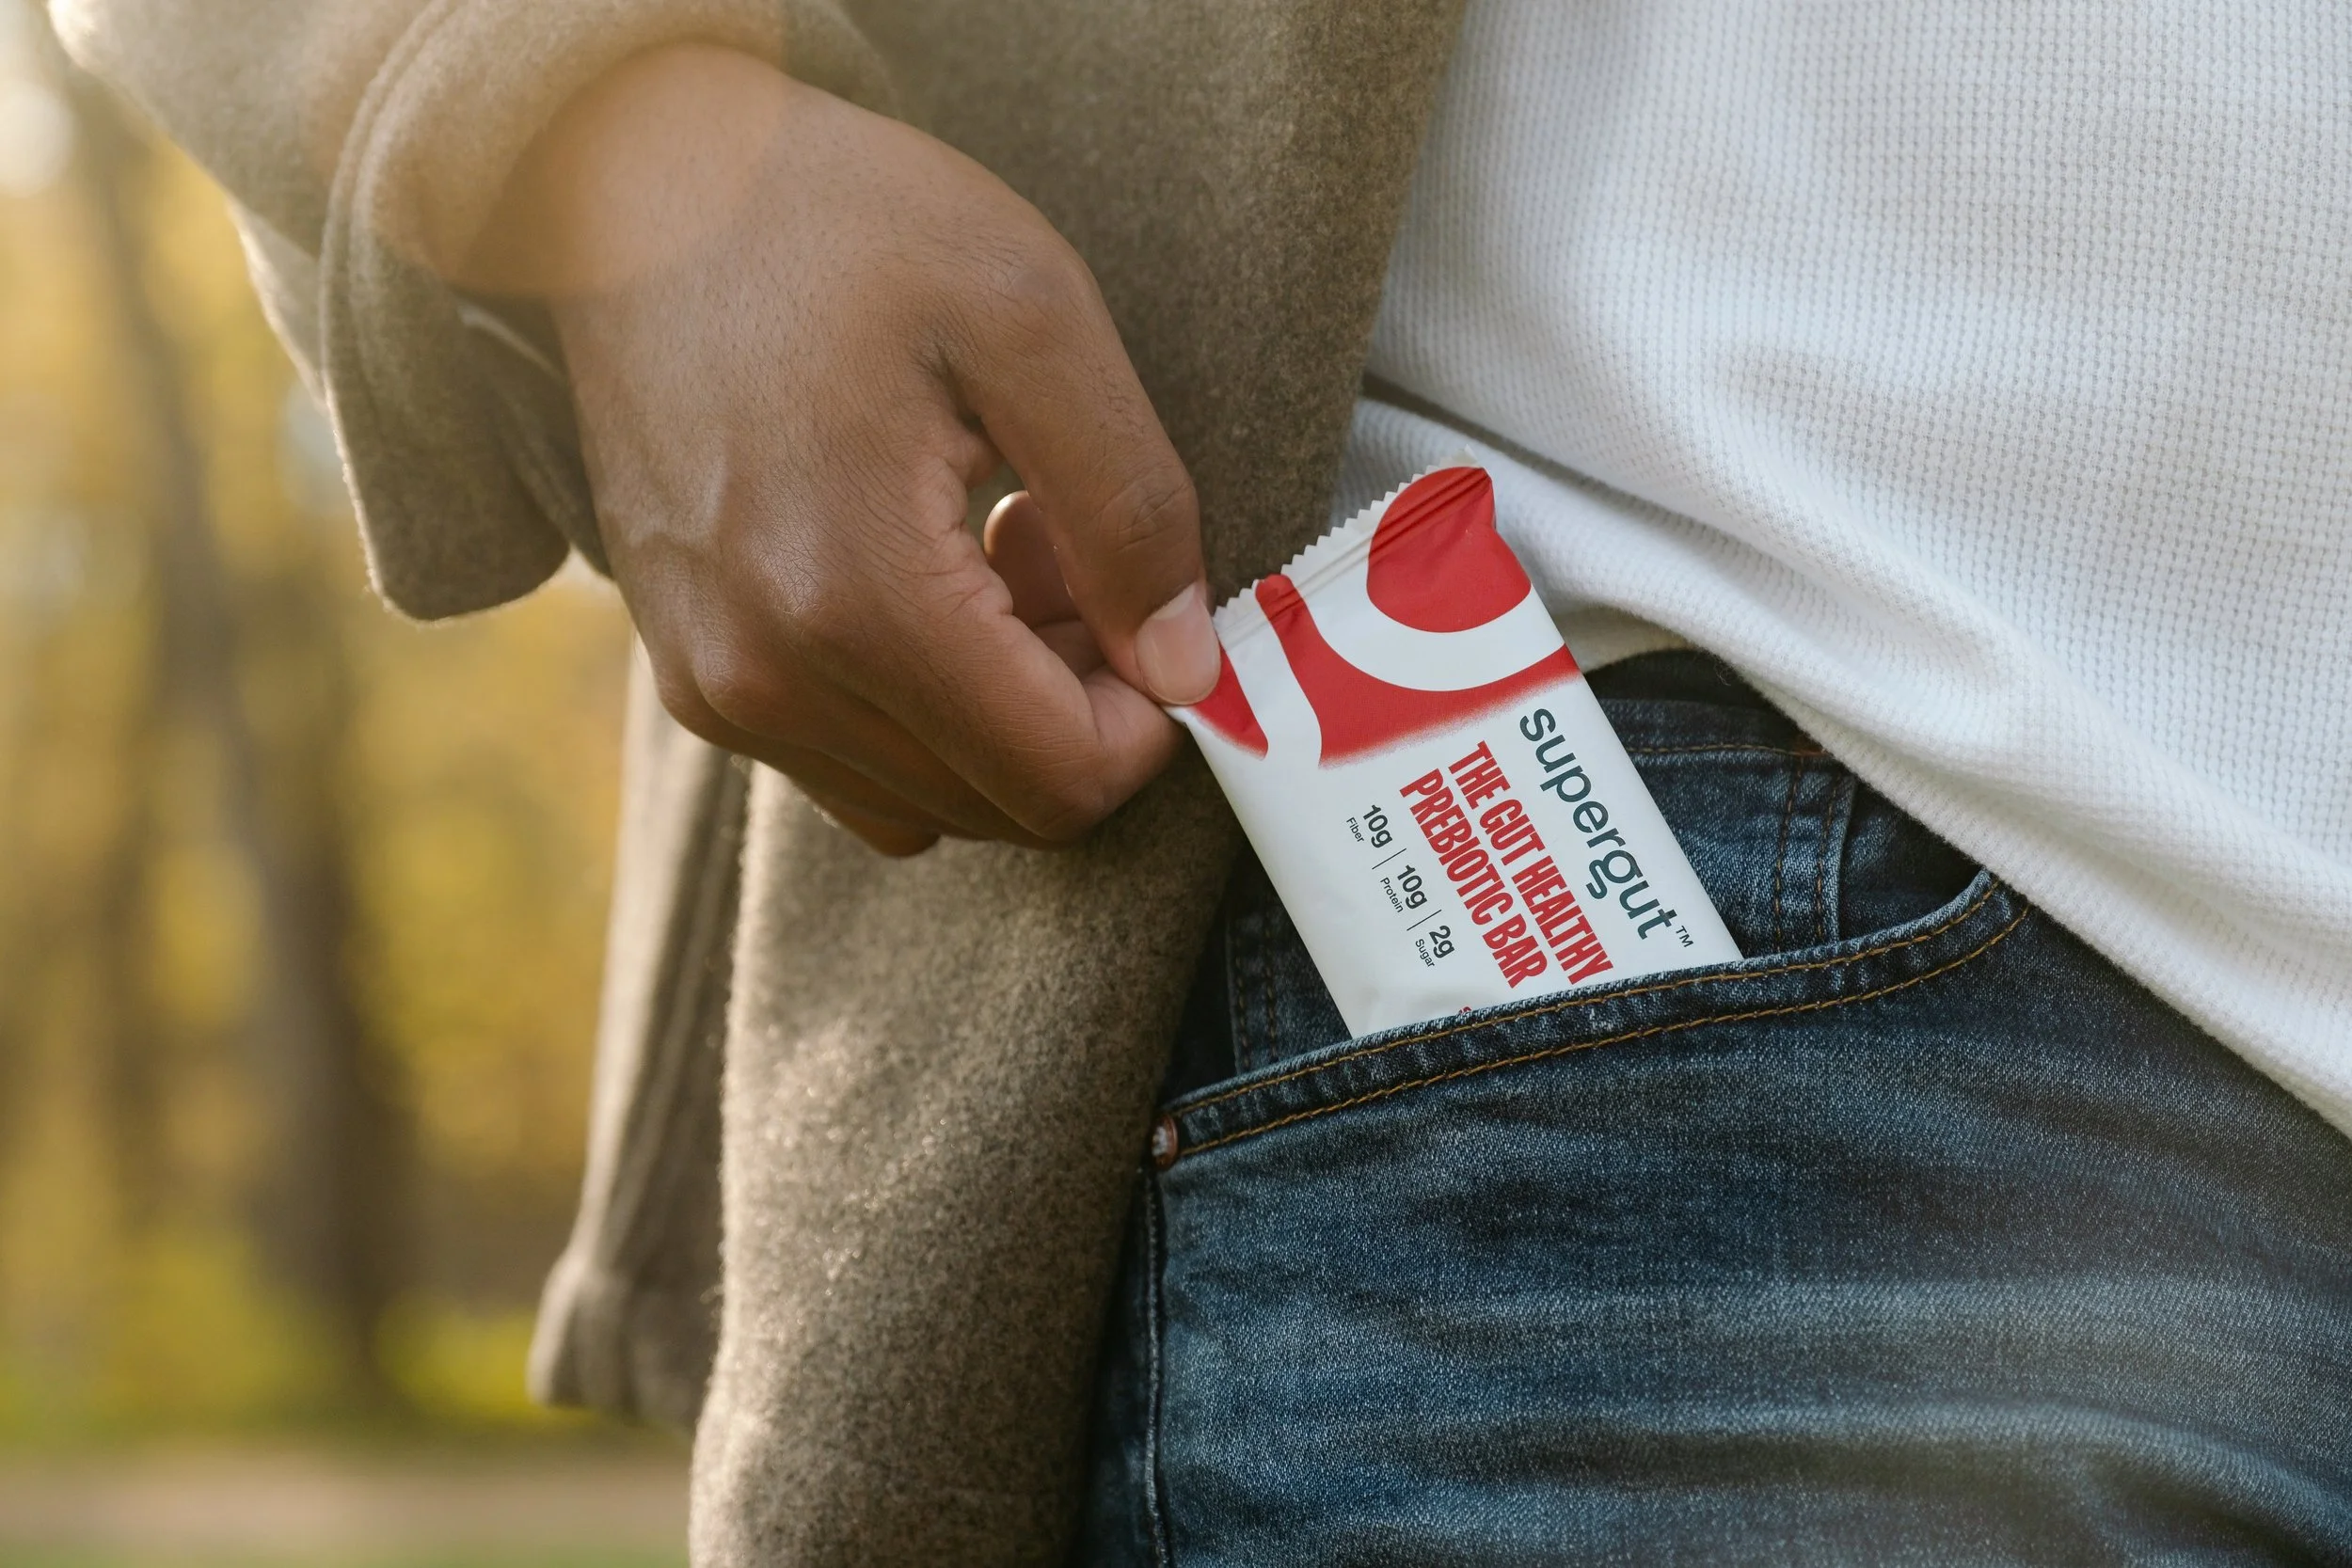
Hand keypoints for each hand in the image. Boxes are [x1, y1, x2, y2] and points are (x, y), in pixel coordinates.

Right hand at [470, 46, 1221, 853]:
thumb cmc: (837, 224)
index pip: (1060, 782)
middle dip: (1073, 700)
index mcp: (857, 599)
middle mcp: (766, 680)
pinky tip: (918, 570)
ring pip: (928, 799)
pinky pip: (849, 763)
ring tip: (988, 537)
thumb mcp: (1034, 320)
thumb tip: (1184, 670)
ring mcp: (713, 689)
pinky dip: (918, 706)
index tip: (1147, 600)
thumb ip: (1131, 509)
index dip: (1148, 719)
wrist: (628, 182)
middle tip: (1062, 540)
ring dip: (998, 704)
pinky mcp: (689, 674)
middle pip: (999, 805)